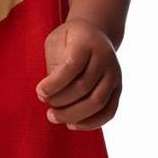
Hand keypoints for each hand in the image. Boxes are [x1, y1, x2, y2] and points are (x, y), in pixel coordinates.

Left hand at [35, 16, 122, 130]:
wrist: (96, 33)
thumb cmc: (70, 39)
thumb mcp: (56, 41)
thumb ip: (53, 65)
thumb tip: (47, 95)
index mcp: (87, 42)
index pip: (72, 67)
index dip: (54, 83)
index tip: (39, 92)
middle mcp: (105, 58)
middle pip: (84, 87)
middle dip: (61, 101)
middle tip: (46, 107)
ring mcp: (114, 74)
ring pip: (97, 102)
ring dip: (73, 115)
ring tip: (54, 116)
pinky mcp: (118, 88)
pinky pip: (109, 111)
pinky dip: (91, 123)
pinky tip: (72, 124)